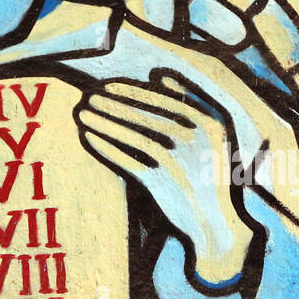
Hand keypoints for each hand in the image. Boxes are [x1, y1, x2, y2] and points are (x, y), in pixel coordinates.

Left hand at [76, 71, 257, 286]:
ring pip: (134, 137)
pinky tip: (91, 138)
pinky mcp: (162, 185)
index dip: (133, 92)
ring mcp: (179, 164)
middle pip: (146, 117)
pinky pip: (129, 162)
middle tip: (89, 97)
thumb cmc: (209, 172)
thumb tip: (164, 77)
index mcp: (210, 125)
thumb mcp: (214, 134)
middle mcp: (195, 142)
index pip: (164, 101)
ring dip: (106, 123)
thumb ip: (194, 102)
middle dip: (114, 105)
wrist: (215, 221)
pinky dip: (108, 149)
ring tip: (84, 114)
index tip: (109, 85)